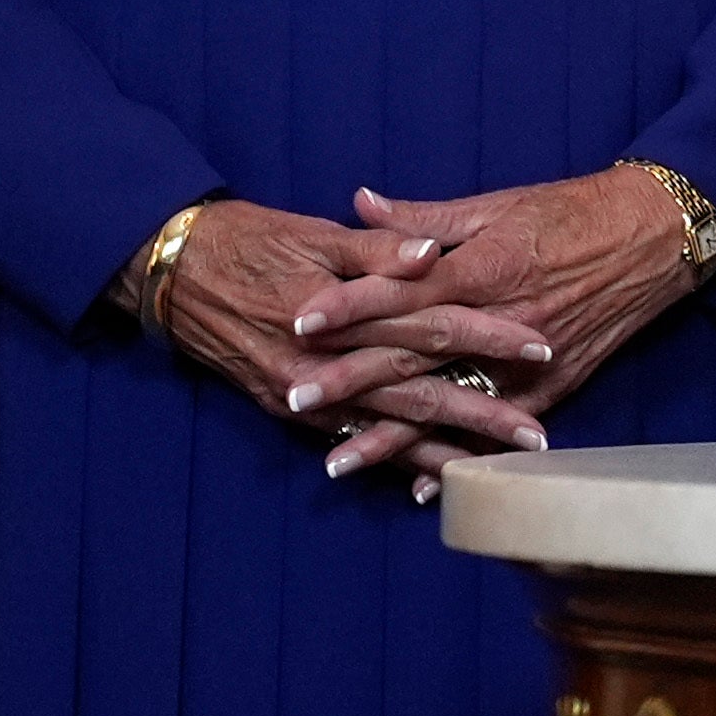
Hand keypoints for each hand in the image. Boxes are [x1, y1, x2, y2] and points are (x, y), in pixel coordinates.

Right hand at [131, 197, 555, 483]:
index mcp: (345, 311)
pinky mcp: (287, 410)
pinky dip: (386, 461)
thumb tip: (430, 253)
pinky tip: (424, 481)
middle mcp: (328, 363)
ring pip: (388, 428)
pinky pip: (348, 440)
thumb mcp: (316, 235)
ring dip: (442, 450)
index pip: (434, 325)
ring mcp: (306, 394)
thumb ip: (378, 248)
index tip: (541, 347)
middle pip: (420, 391)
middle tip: (536, 433)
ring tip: (495, 468)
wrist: (174, 271)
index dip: (489, 337)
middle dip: (482, 414)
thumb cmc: (252, 240)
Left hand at [298, 167, 706, 497]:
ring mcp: (526, 360)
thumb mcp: (496, 205)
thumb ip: (423, 218)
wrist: (654, 236)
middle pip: (413, 354)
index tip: (299, 320)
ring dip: (391, 435)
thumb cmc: (572, 212)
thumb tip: (360, 203)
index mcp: (482, 268)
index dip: (350, 304)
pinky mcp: (553, 385)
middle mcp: (498, 320)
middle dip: (350, 378)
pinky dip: (459, 457)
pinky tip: (417, 484)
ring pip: (448, 402)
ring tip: (337, 460)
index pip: (403, 289)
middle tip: (293, 394)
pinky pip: (499, 427)